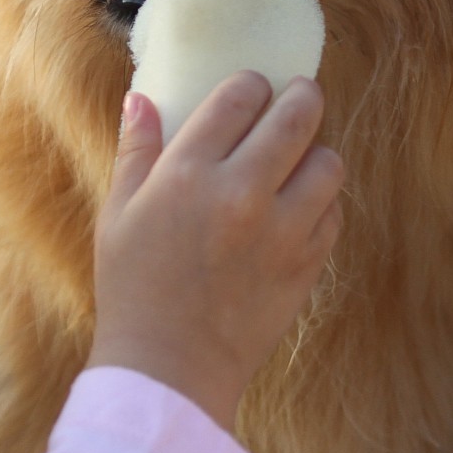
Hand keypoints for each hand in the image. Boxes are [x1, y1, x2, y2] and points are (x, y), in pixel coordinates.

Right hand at [87, 73, 342, 433]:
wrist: (169, 367)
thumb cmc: (133, 288)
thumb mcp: (118, 214)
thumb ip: (136, 151)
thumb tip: (143, 99)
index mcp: (188, 174)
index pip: (238, 97)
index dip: (250, 84)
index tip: (252, 88)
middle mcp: (241, 193)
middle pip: (297, 116)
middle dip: (303, 96)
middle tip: (301, 95)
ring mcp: (281, 230)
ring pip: (329, 162)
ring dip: (317, 151)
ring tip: (302, 157)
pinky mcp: (306, 264)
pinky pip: (334, 213)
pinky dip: (322, 202)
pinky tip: (301, 206)